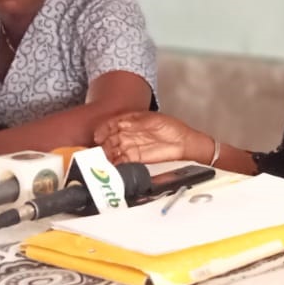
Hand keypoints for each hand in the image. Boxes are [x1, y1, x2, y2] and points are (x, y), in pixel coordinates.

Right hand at [95, 112, 212, 164]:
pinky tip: (110, 165)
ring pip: (112, 149)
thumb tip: (122, 123)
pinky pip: (120, 160)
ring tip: (102, 157)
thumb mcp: (154, 120)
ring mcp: (130, 146)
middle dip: (103, 142)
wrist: (183, 143)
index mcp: (131, 121)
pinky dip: (114, 163)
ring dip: (106, 153)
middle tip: (99, 147)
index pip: (113, 123)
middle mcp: (128, 133)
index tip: (100, 133)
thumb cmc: (172, 128)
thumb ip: (137, 122)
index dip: (105, 128)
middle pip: (110, 137)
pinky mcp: (134, 158)